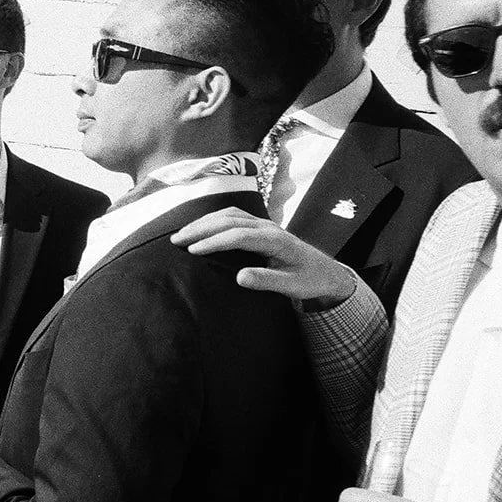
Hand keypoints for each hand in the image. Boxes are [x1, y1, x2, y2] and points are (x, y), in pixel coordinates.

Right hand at [171, 207, 356, 305]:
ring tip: (182, 234)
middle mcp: (268, 226)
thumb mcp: (291, 286)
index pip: (238, 235)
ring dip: (203, 222)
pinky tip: (199, 228)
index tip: (193, 251)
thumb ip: (267, 280)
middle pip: (229, 219)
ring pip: (228, 215)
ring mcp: (263, 224)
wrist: (325, 271)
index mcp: (275, 240)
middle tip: (176, 240)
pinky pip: (232, 216)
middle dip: (201, 228)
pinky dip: (212, 220)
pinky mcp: (259, 226)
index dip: (214, 241)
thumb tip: (239, 276)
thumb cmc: (308, 279)